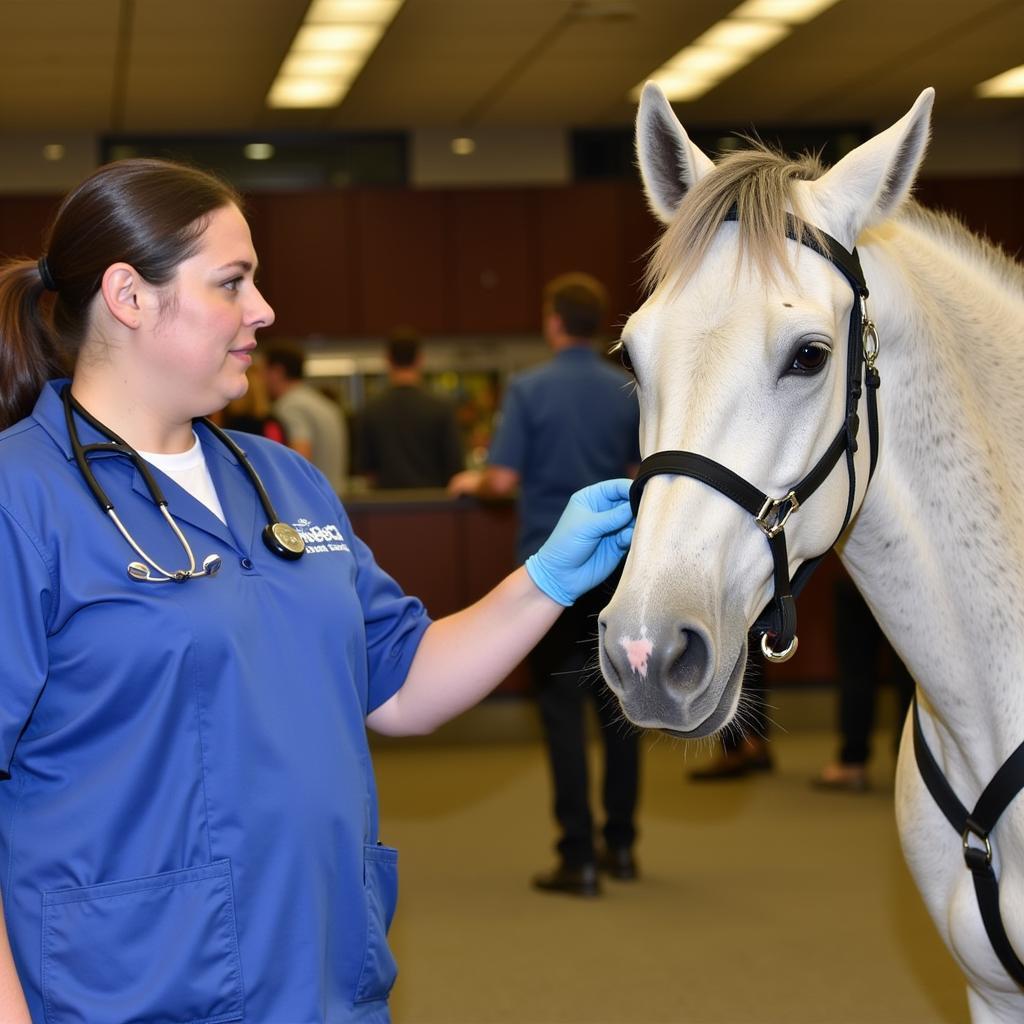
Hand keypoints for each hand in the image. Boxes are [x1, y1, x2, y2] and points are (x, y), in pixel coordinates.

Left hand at [525, 479, 634, 605]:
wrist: (560, 576)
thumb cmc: (566, 545)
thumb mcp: (587, 526)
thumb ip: (612, 516)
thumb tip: (634, 506)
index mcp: (592, 498)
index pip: (616, 487)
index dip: (630, 488)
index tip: (645, 493)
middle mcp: (604, 510)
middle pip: (629, 502)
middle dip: (637, 507)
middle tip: (645, 513)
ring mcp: (612, 528)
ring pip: (633, 520)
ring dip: (637, 524)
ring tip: (632, 529)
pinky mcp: (618, 545)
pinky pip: (632, 536)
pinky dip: (633, 537)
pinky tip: (624, 541)